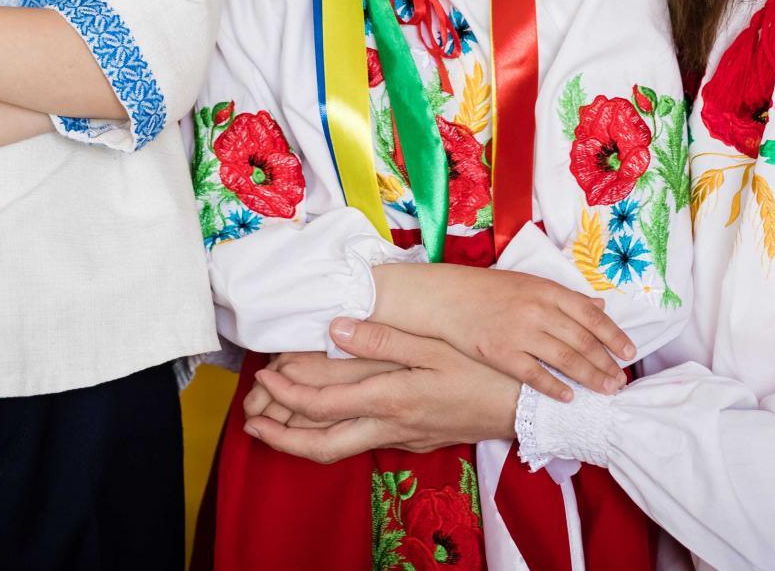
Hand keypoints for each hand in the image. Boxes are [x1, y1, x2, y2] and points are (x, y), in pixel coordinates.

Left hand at [246, 319, 519, 462]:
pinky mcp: (411, 442)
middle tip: (250, 418)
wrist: (523, 409)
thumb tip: (337, 325)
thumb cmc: (482, 372)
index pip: (322, 403)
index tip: (264, 379)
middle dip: (279, 433)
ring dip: (299, 439)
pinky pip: (359, 443)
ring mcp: (400, 437)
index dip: (286, 395)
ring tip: (271, 424)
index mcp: (390, 396)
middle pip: (320, 443)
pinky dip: (329, 435)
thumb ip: (382, 337)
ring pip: (337, 449)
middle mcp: (388, 424)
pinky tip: (322, 422)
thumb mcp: (434, 345)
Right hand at [372, 262, 630, 401]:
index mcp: (548, 290)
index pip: (591, 315)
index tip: (630, 352)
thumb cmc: (489, 290)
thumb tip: (600, 304)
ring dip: (589, 377)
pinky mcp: (501, 353)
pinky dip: (554, 387)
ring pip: (565, 359)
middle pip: (583, 340)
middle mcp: (538, 310)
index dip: (614, 335)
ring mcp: (520, 332)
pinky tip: (568, 397)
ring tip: (605, 390)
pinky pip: (534, 374)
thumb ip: (565, 297)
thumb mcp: (530, 284)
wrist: (448, 297)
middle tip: (621, 380)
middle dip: (606, 363)